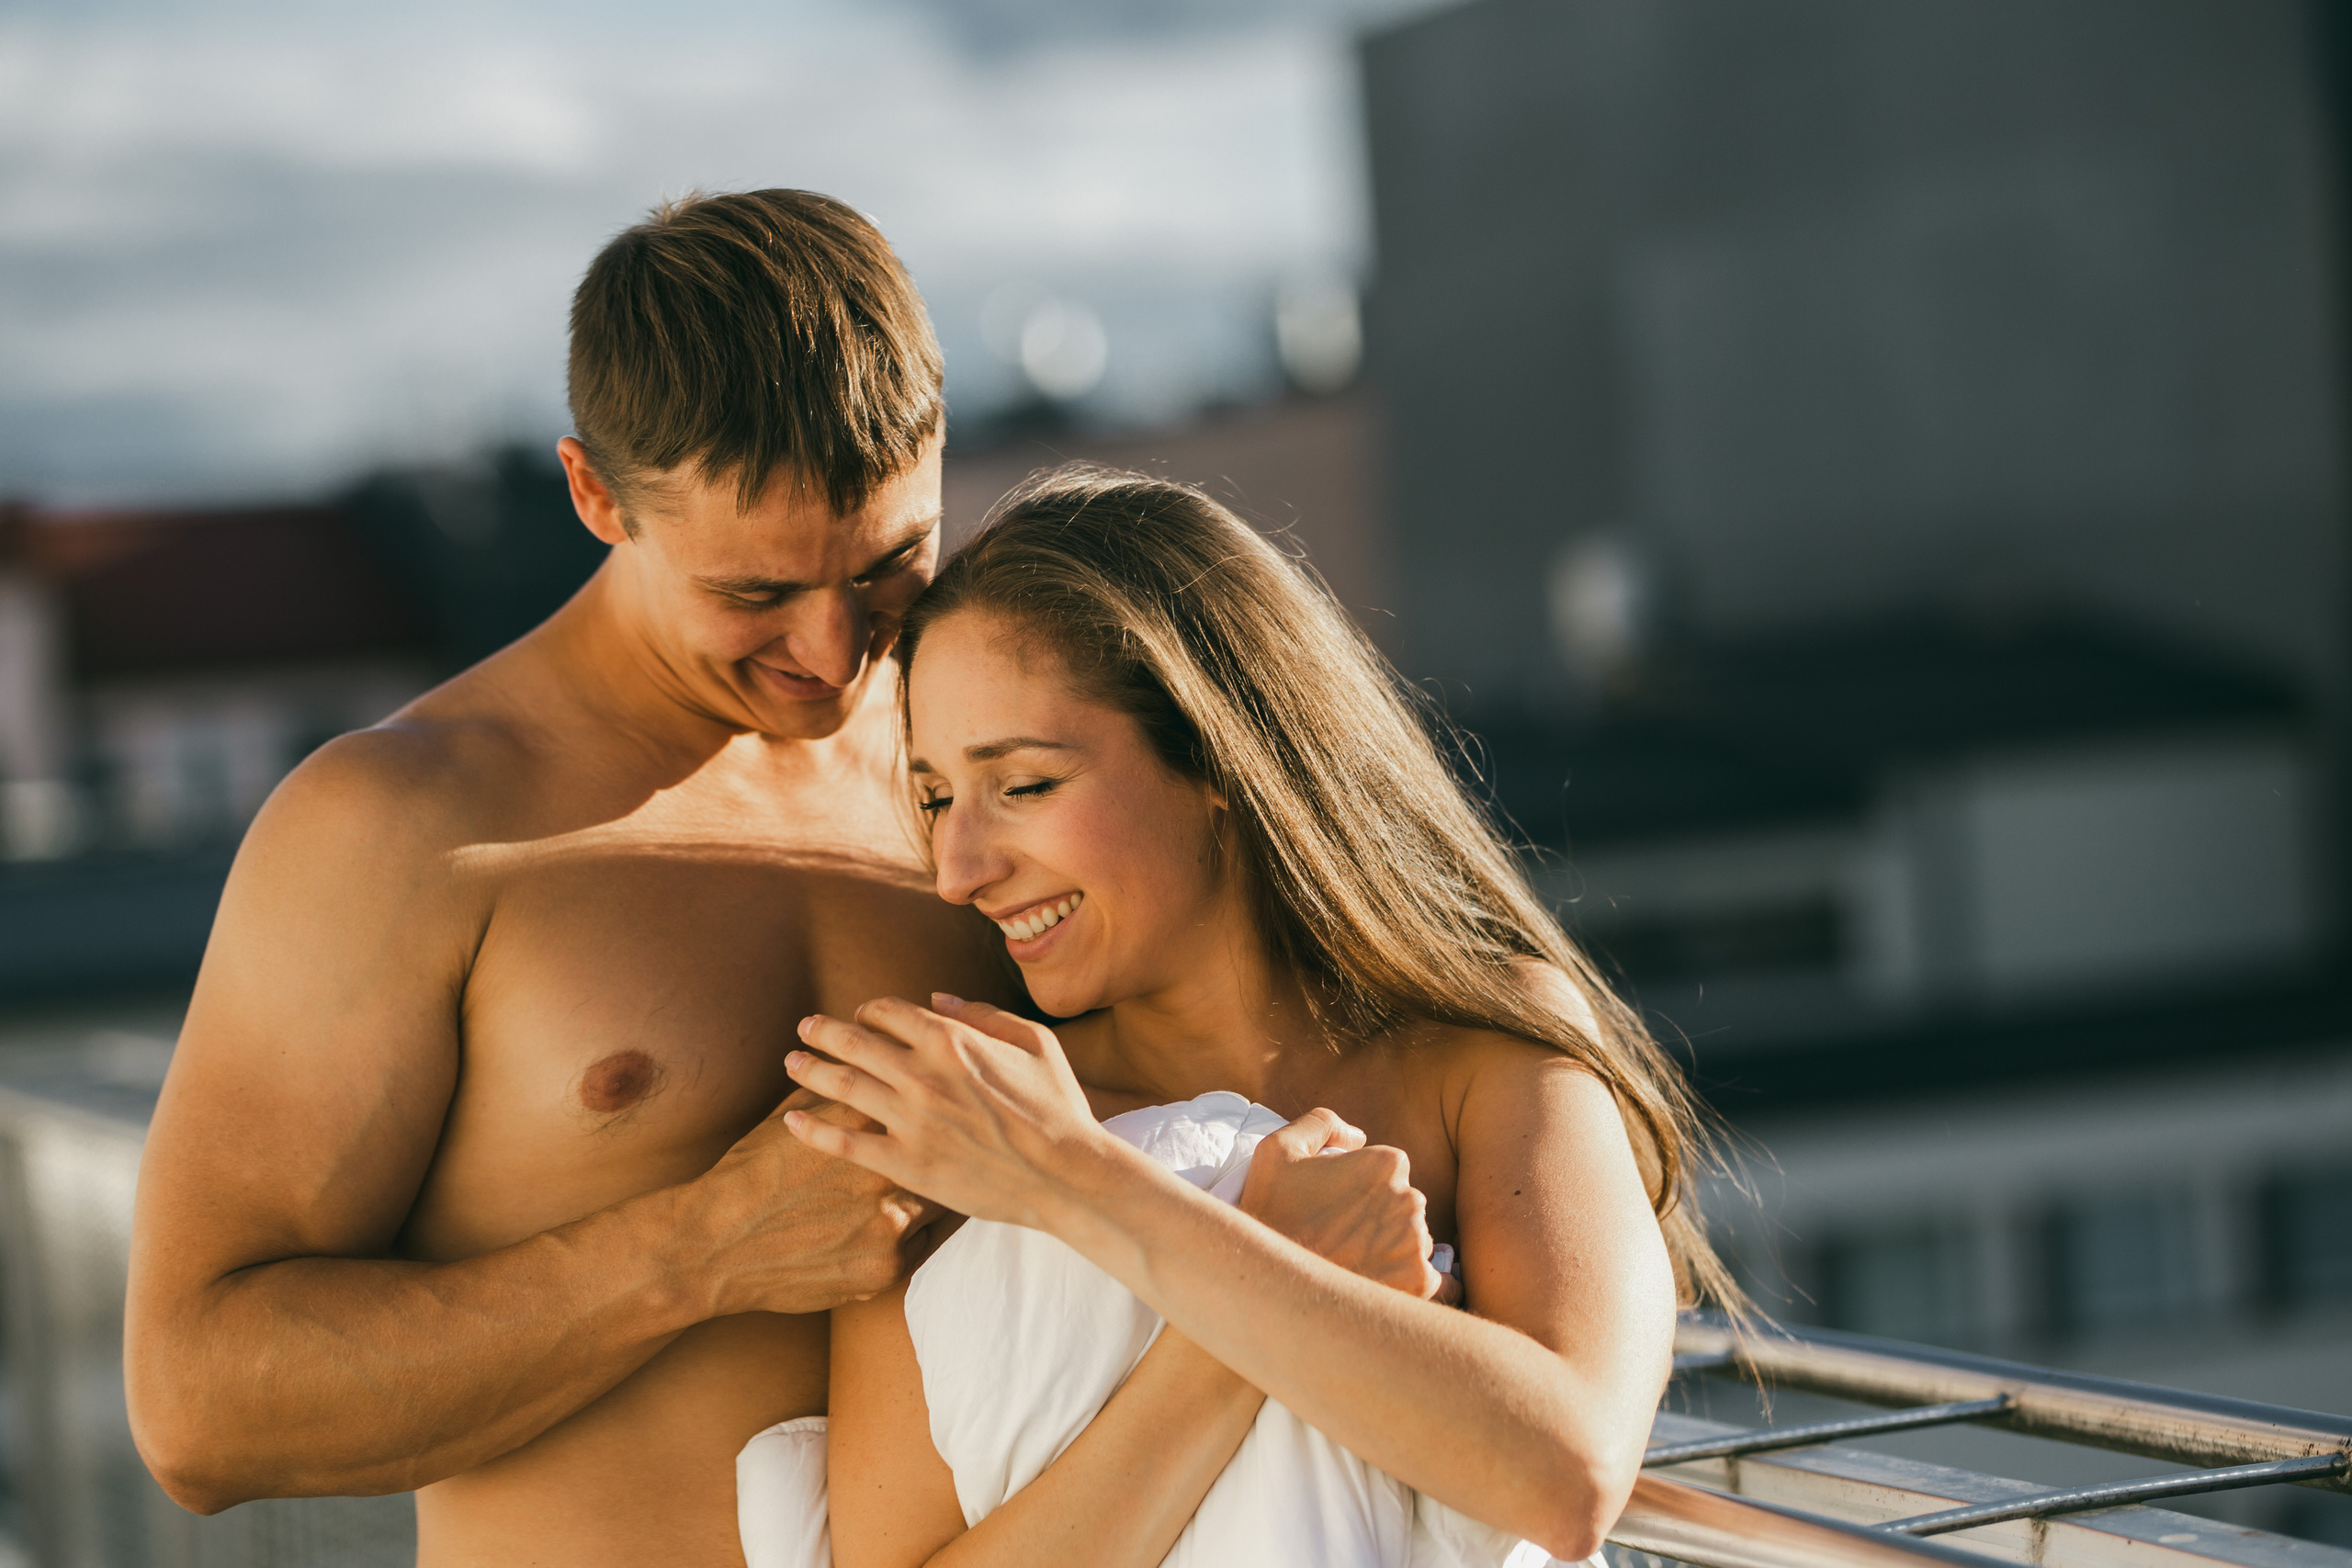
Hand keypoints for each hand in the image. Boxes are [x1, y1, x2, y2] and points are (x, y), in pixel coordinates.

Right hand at [693, 1087, 939, 1314]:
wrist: (714, 1243)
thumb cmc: (751, 1173)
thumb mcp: (792, 1114)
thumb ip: (838, 1091)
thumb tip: (870, 1063)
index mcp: (863, 1124)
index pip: (922, 1103)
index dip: (934, 1103)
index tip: (942, 1104)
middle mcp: (883, 1171)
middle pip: (943, 1155)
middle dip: (945, 1150)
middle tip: (955, 1146)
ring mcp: (889, 1223)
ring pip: (940, 1203)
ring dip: (936, 1194)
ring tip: (941, 1186)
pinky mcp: (885, 1267)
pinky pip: (922, 1246)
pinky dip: (914, 1235)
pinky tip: (903, 1225)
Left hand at [781, 994, 1111, 1229]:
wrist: (1064, 1173)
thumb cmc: (1057, 1106)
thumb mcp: (1034, 1042)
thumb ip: (983, 1014)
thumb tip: (936, 998)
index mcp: (952, 1040)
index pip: (889, 1012)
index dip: (869, 1011)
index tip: (861, 1017)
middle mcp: (923, 1074)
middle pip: (853, 1042)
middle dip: (822, 1031)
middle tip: (804, 1029)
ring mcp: (910, 1120)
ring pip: (842, 1085)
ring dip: (809, 1069)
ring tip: (792, 1063)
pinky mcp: (905, 1163)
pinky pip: (845, 1143)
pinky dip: (813, 1129)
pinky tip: (792, 1122)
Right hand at [1239, 1109, 1456, 1303]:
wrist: (1267, 1280)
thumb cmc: (1268, 1212)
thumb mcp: (1278, 1149)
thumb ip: (1322, 1123)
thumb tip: (1358, 1137)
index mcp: (1385, 1164)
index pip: (1390, 1171)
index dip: (1364, 1188)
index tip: (1340, 1207)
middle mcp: (1410, 1199)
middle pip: (1405, 1206)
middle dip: (1381, 1219)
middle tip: (1343, 1238)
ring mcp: (1417, 1243)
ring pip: (1416, 1243)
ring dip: (1395, 1252)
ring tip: (1354, 1265)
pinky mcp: (1420, 1283)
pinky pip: (1441, 1284)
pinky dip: (1418, 1285)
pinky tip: (1390, 1287)